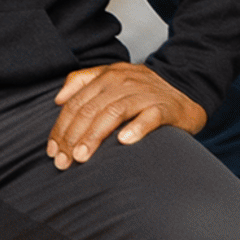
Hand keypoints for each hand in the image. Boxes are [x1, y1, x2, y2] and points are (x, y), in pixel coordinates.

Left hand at [47, 63, 206, 167]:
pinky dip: (136, 128)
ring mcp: (144, 94)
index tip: (53, 151)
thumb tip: (58, 99)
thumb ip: (83, 82)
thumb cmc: (142, 90)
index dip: (61, 128)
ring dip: (95, 136)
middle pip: (90, 110)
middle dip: (73, 137)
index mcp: (106, 77)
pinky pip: (150, 117)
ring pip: (113, 113)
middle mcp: (122, 82)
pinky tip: (124, 141)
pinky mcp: (165, 108)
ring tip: (83, 156)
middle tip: (63, 161)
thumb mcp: (111, 78)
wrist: (186, 88)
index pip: (76, 104)